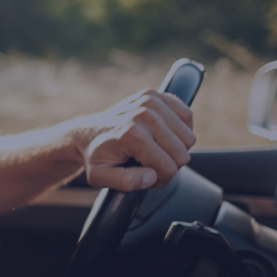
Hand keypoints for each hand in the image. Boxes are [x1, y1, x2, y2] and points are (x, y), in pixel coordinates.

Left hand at [80, 89, 195, 191]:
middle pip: (182, 153)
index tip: (146, 177)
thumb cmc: (96, 156)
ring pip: (188, 137)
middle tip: (150, 165)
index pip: (169, 167)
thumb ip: (126, 182)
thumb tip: (152, 176)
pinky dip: (180, 129)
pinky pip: (186, 116)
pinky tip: (162, 135)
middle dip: (169, 165)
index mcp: (132, 135)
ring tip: (154, 150)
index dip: (161, 179)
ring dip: (175, 148)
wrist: (87, 133)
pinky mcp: (155, 94)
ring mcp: (151, 101)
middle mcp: (144, 114)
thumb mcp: (100, 177)